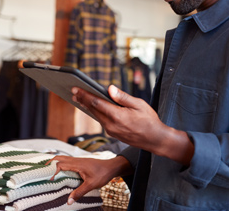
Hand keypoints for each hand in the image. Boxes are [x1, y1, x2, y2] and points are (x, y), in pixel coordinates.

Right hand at [46, 155, 130, 204]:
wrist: (112, 167)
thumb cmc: (103, 174)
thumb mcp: (91, 184)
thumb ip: (80, 192)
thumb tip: (69, 201)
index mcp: (77, 164)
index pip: (60, 164)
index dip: (53, 170)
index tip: (50, 179)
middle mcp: (76, 160)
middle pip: (59, 158)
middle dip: (49, 163)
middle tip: (41, 170)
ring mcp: (78, 161)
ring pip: (63, 158)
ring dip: (55, 163)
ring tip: (47, 170)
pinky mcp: (80, 163)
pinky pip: (68, 161)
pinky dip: (61, 164)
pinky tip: (59, 171)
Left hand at [72, 86, 194, 164]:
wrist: (155, 140)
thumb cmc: (150, 121)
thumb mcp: (139, 105)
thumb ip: (123, 97)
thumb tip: (110, 88)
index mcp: (117, 116)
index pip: (96, 103)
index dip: (85, 95)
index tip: (75, 89)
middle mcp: (111, 125)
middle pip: (93, 110)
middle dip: (83, 100)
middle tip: (73, 91)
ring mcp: (111, 131)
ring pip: (96, 116)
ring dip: (88, 107)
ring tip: (80, 98)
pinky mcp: (113, 134)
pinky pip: (101, 121)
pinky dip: (96, 113)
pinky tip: (94, 108)